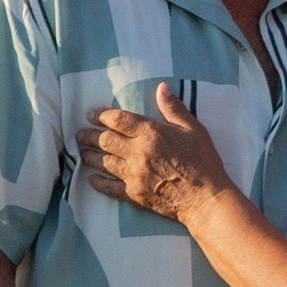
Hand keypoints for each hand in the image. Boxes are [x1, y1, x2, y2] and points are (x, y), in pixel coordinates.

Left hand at [79, 87, 229, 220]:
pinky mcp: (134, 195)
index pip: (118, 120)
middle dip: (89, 135)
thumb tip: (161, 87)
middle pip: (105, 140)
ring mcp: (134, 175)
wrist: (206, 199)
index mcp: (152, 133)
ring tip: (81, 151)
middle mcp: (138, 152)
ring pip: (102, 162)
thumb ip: (174, 108)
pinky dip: (98, 182)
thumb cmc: (204, 162)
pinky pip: (109, 187)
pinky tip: (90, 179)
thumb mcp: (194, 129)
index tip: (92, 115)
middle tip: (80, 134)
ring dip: (88, 156)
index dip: (102, 116)